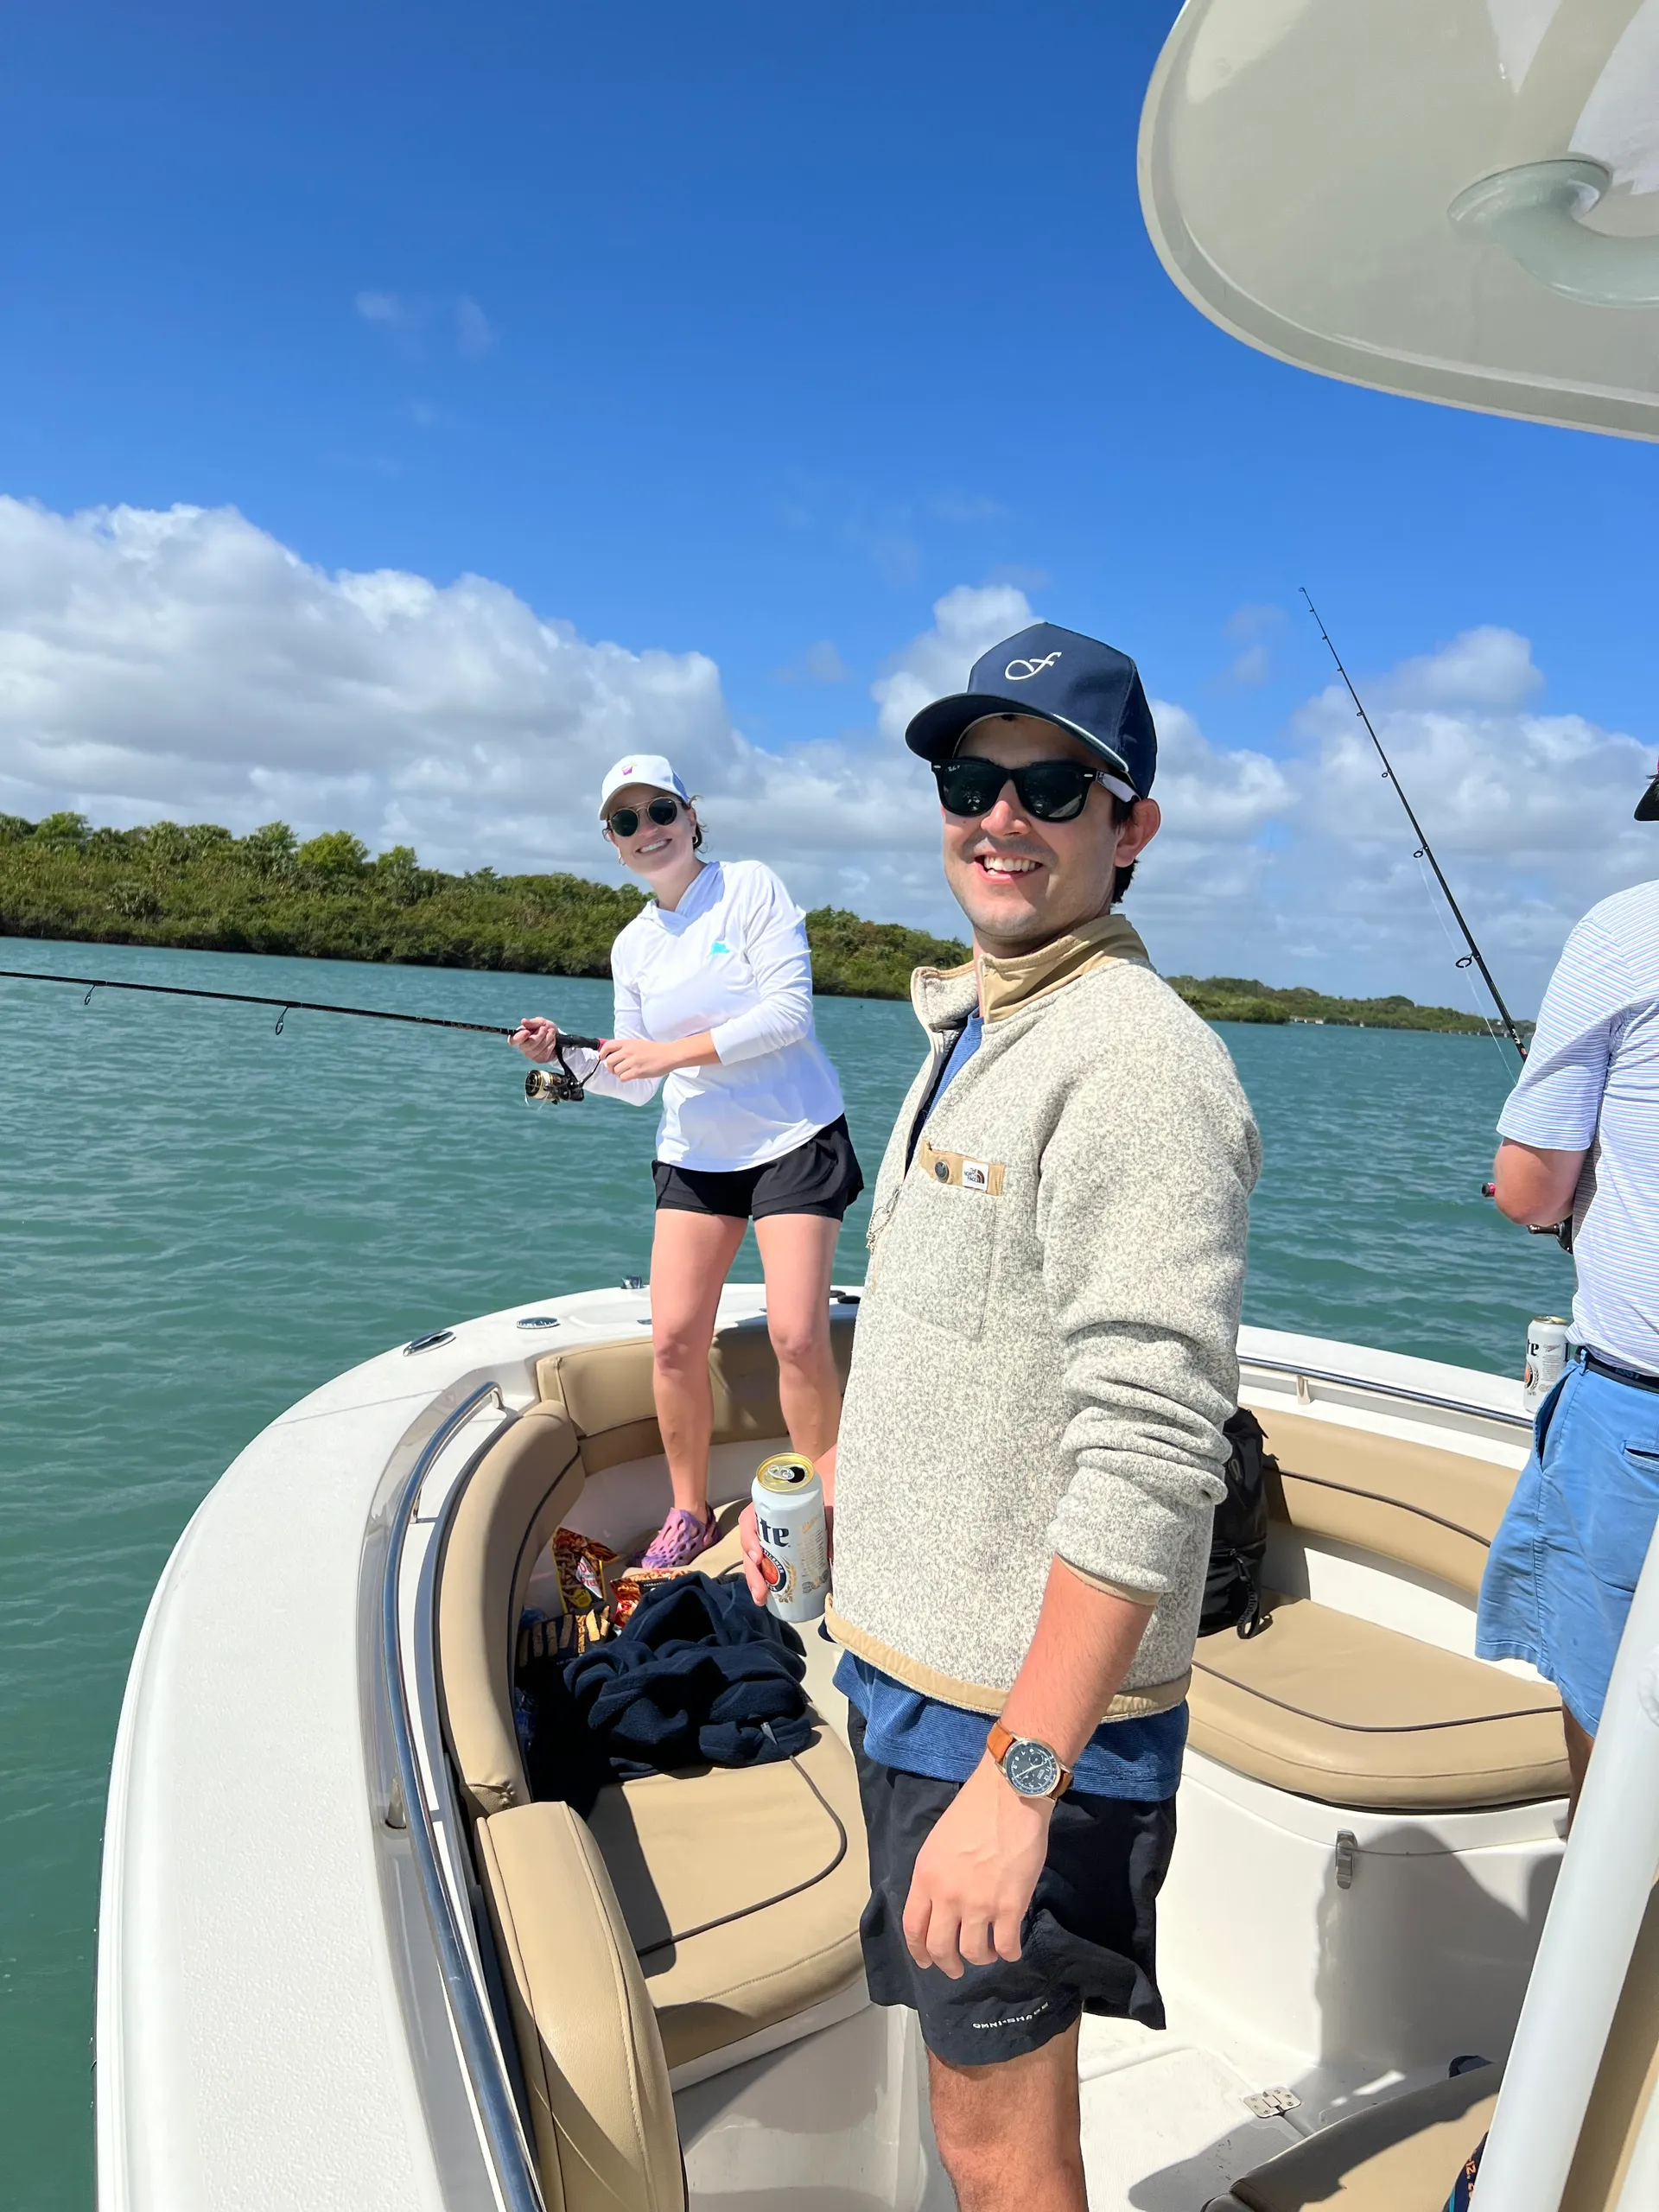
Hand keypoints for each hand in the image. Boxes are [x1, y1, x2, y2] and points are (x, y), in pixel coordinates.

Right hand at [511, 1016, 560, 1063]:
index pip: (513, 1040)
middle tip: (545, 1028)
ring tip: (551, 1032)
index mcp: (520, 1036)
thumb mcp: (540, 1022)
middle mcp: (523, 1047)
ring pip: (538, 1048)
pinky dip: (551, 1044)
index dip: (519, 1037)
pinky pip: (545, 1053)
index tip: (527, 1032)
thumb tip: (523, 1021)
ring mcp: (530, 1055)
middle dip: (540, 1035)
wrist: (557, 1037)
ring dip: (548, 1038)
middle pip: (529, 1044)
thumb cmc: (545, 1028)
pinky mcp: (539, 1059)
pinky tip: (552, 1040)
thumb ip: (532, 1022)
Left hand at [598, 1036, 685, 1082]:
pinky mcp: (638, 1071)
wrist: (669, 1054)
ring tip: (626, 1073)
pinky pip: (623, 1078)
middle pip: (609, 1061)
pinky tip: (630, 1076)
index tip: (602, 1058)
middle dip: (610, 1067)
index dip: (602, 1053)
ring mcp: (633, 1061)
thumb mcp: (638, 1043)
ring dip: (618, 1074)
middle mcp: (628, 1051)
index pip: (608, 1046)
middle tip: (615, 1069)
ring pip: (616, 1071)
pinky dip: (624, 1079)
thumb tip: (613, 1056)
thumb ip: (626, 1048)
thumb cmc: (654, 1050)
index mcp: (628, 1043)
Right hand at [738, 1499, 833, 1605]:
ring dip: (755, 1580)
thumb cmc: (829, 1492)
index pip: (752, 1518)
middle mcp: (770, 1521)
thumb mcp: (829, 1504)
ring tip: (761, 1599)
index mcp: (775, 1504)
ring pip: (755, 1558)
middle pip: (751, 1545)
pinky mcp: (782, 1551)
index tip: (759, 1556)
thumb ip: (833, 1523)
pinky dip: (766, 1581)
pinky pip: (767, 1565)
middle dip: (753, 1571)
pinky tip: (767, 1598)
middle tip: (761, 1590)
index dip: (750, 1537)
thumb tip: (831, 1553)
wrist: (840, 1491)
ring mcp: (775, 1537)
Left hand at [902, 1755, 1052, 1977]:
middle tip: (955, 1969)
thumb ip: (935, 1877)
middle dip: (947, 1965)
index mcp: (925, 1877)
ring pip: (973, 1953)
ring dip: (981, 1958)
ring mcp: (978, 1904)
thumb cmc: (973, 1811)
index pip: (912, 1927)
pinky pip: (1006, 1946)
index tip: (925, 1962)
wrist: (1009, 1795)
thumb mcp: (938, 1843)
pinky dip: (1009, 1953)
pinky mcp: (1010, 1906)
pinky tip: (1011, 1949)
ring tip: (988, 1953)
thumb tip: (941, 1905)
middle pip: (939, 1948)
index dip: (918, 1951)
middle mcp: (947, 1896)